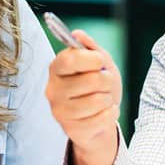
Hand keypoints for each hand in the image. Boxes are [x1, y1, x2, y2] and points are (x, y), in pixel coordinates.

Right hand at [44, 29, 121, 164]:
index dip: (93, 59)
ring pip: (97, 101)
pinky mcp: (71, 129)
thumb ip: (90, 47)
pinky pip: (102, 118)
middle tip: (105, 84)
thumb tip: (78, 34)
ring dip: (108, 99)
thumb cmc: (97, 88)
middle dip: (107, 81)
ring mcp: (59, 111)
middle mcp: (53, 89)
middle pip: (90, 81)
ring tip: (104, 99)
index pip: (71, 59)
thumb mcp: (98, 63)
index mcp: (56, 68)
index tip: (101, 62)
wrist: (99, 118)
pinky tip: (105, 112)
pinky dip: (111, 114)